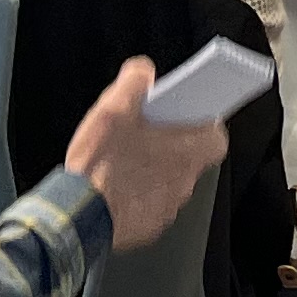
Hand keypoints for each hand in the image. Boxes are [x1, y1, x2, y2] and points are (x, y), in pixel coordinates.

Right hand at [62, 58, 230, 249]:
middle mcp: (185, 181)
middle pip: (189, 156)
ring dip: (153, 168)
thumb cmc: (101, 164)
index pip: (216, 136)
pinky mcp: (150, 224)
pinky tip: (115, 182)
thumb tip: (143, 73)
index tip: (186, 112)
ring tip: (124, 156)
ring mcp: (168, 206)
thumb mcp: (114, 107)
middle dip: (171, 144)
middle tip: (146, 132)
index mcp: (188, 151)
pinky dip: (138, 192)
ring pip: (169, 180)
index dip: (202, 123)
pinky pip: (150, 202)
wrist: (80, 214)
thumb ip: (134, 80)